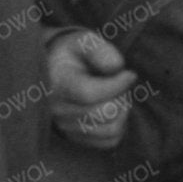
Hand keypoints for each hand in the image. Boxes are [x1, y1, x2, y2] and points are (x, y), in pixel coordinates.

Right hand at [44, 26, 136, 151]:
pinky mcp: (77, 138)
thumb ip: (99, 49)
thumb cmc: (71, 54)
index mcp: (55, 83)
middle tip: (121, 83)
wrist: (53, 71)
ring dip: (123, 112)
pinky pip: (110, 141)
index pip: (89, 94)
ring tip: (118, 95)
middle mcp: (57, 110)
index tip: (129, 74)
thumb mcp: (82, 41)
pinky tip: (114, 108)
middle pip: (103, 113)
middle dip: (121, 96)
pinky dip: (119, 125)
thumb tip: (117, 67)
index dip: (117, 85)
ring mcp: (66, 127)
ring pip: (110, 130)